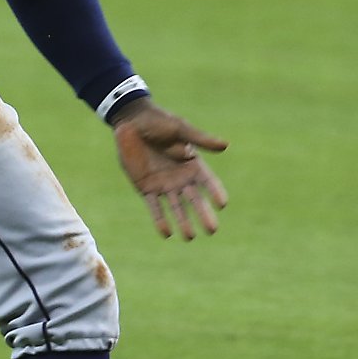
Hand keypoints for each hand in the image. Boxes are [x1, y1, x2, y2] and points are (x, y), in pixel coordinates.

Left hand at [110, 100, 228, 239]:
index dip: (215, 192)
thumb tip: (225, 145)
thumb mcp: (180, 129)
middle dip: (203, 214)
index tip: (222, 203)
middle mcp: (181, 178)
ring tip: (190, 236)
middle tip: (212, 230)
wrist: (131, 122)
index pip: (208, 182)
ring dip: (183, 222)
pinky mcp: (146, 188)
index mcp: (192, 164)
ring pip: (176, 208)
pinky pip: (155, 207)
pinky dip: (160, 220)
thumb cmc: (158, 122)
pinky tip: (166, 233)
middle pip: (195, 200)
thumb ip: (200, 140)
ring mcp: (164, 185)